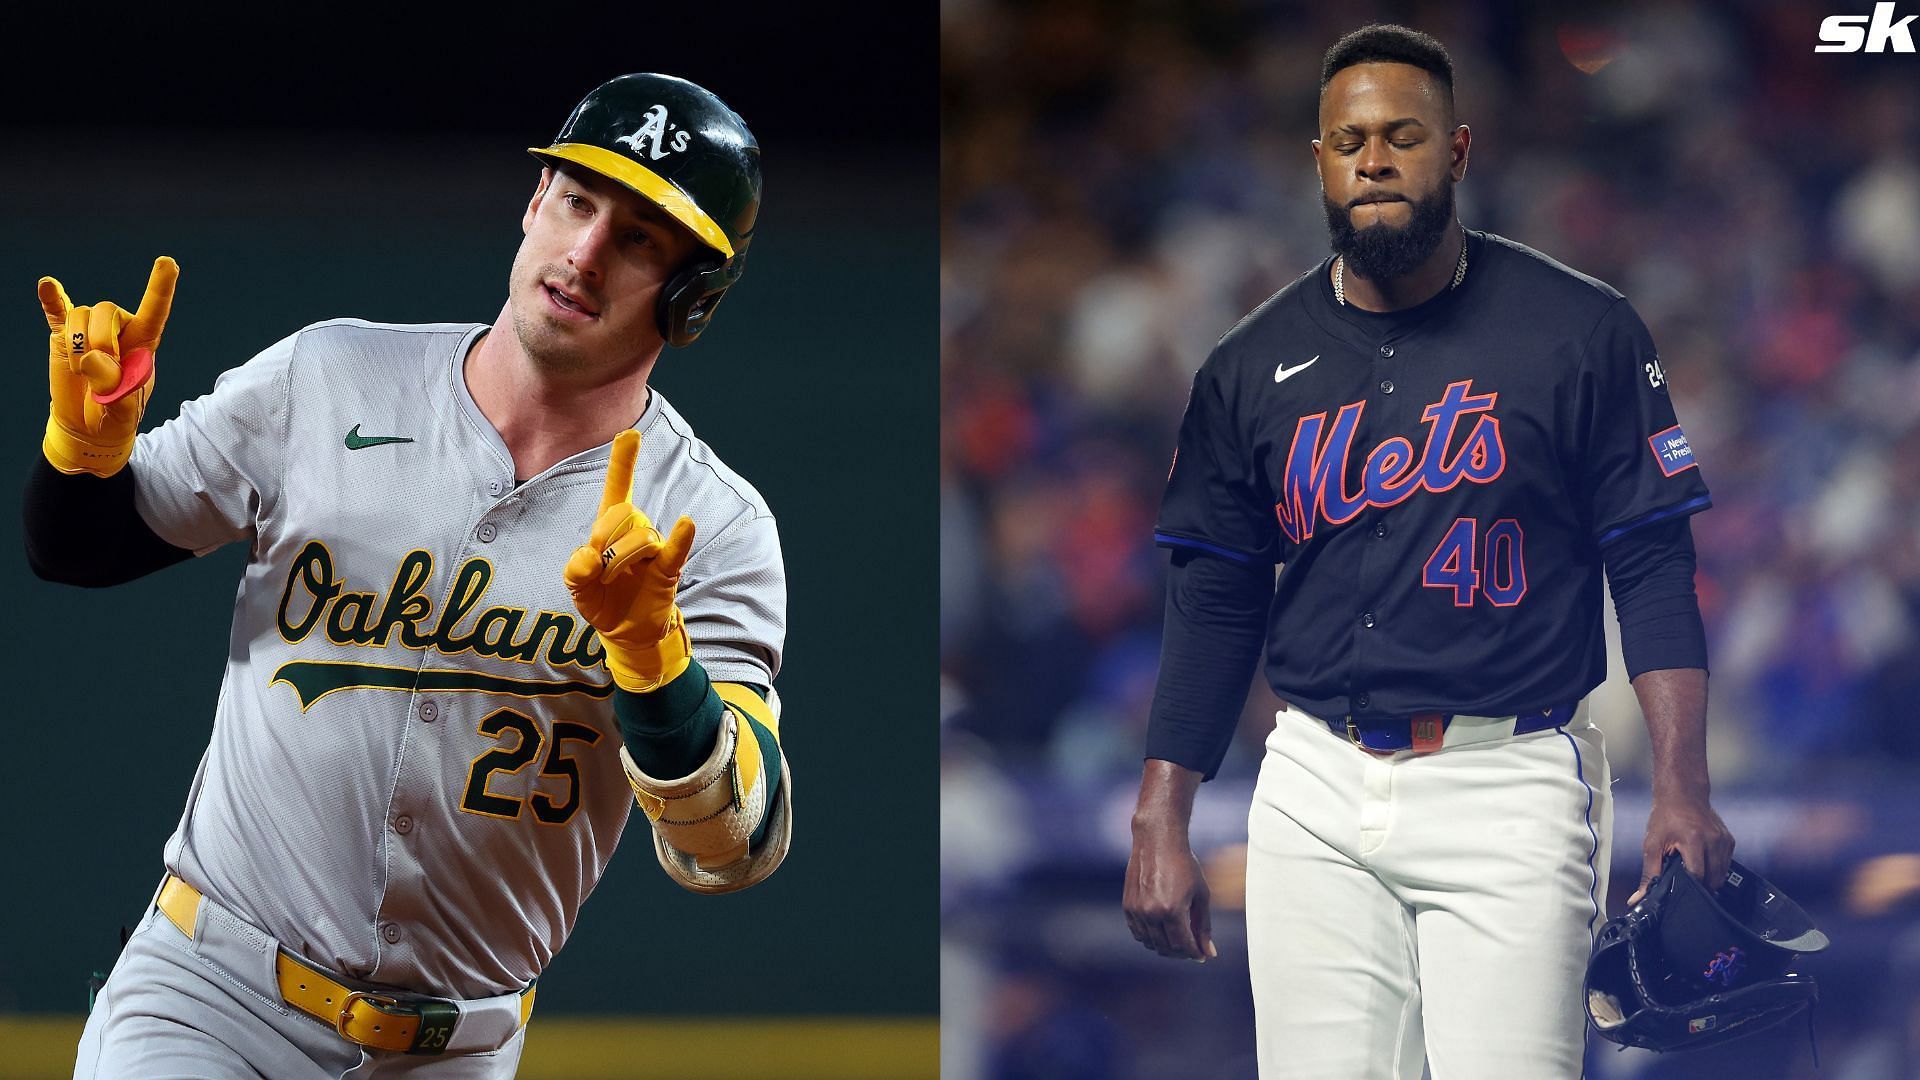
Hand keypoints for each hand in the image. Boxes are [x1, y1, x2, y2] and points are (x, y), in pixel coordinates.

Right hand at [38, 256, 177, 475]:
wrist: (88, 426)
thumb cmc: (115, 416)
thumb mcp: (122, 409)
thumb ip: (113, 386)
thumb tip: (90, 357)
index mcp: (143, 342)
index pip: (155, 310)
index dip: (160, 287)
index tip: (168, 262)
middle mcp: (118, 329)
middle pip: (106, 310)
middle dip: (99, 341)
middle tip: (99, 374)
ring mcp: (88, 331)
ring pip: (79, 317)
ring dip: (77, 346)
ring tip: (82, 373)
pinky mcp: (63, 337)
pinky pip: (57, 313)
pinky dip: (52, 300)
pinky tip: (48, 286)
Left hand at [563, 429, 695, 691]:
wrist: (625, 632)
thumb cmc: (603, 601)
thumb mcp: (577, 587)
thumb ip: (575, 572)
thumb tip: (588, 557)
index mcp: (611, 527)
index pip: (618, 489)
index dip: (624, 462)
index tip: (629, 434)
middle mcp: (636, 530)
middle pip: (620, 515)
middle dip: (602, 538)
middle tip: (596, 568)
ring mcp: (654, 549)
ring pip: (638, 537)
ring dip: (618, 559)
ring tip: (612, 580)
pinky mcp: (668, 569)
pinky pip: (674, 549)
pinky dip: (681, 537)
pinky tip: (686, 523)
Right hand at [1124, 817, 1216, 962]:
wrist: (1157, 840)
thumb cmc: (1184, 864)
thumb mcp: (1201, 894)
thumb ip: (1204, 925)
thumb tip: (1209, 952)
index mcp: (1172, 910)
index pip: (1183, 946)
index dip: (1195, 953)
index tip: (1202, 955)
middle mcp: (1151, 913)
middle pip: (1166, 948)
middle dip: (1181, 953)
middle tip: (1191, 947)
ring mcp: (1137, 910)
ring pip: (1150, 943)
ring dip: (1165, 946)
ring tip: (1177, 939)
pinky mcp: (1127, 905)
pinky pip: (1138, 932)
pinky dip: (1150, 937)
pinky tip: (1161, 930)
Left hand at [1628, 794, 1733, 904]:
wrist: (1682, 793)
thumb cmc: (1664, 817)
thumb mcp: (1652, 843)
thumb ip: (1648, 872)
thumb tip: (1637, 899)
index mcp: (1694, 840)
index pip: (1697, 877)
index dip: (1688, 889)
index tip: (1679, 893)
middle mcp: (1713, 841)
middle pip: (1713, 880)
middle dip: (1700, 887)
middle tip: (1685, 886)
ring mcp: (1724, 841)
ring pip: (1721, 875)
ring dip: (1709, 880)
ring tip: (1692, 874)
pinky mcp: (1729, 841)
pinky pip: (1726, 865)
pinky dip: (1715, 869)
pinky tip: (1702, 864)